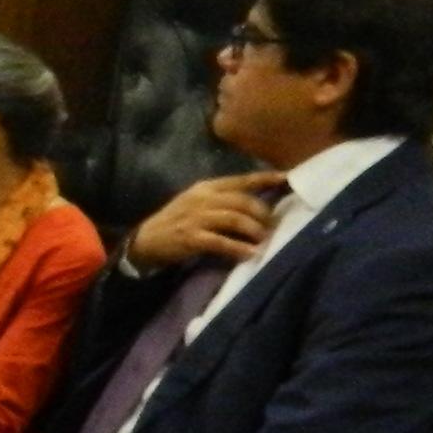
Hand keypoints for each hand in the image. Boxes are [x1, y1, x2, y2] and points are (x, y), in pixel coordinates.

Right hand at [128, 172, 285, 273]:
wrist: (146, 240)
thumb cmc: (176, 221)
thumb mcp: (196, 202)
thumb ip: (222, 200)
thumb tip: (256, 204)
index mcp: (206, 187)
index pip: (240, 180)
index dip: (264, 179)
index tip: (286, 179)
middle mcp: (203, 199)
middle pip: (243, 201)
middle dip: (263, 214)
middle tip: (274, 226)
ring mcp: (196, 218)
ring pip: (236, 220)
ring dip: (254, 231)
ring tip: (264, 240)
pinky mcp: (192, 238)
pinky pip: (222, 242)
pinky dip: (239, 248)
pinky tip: (250, 254)